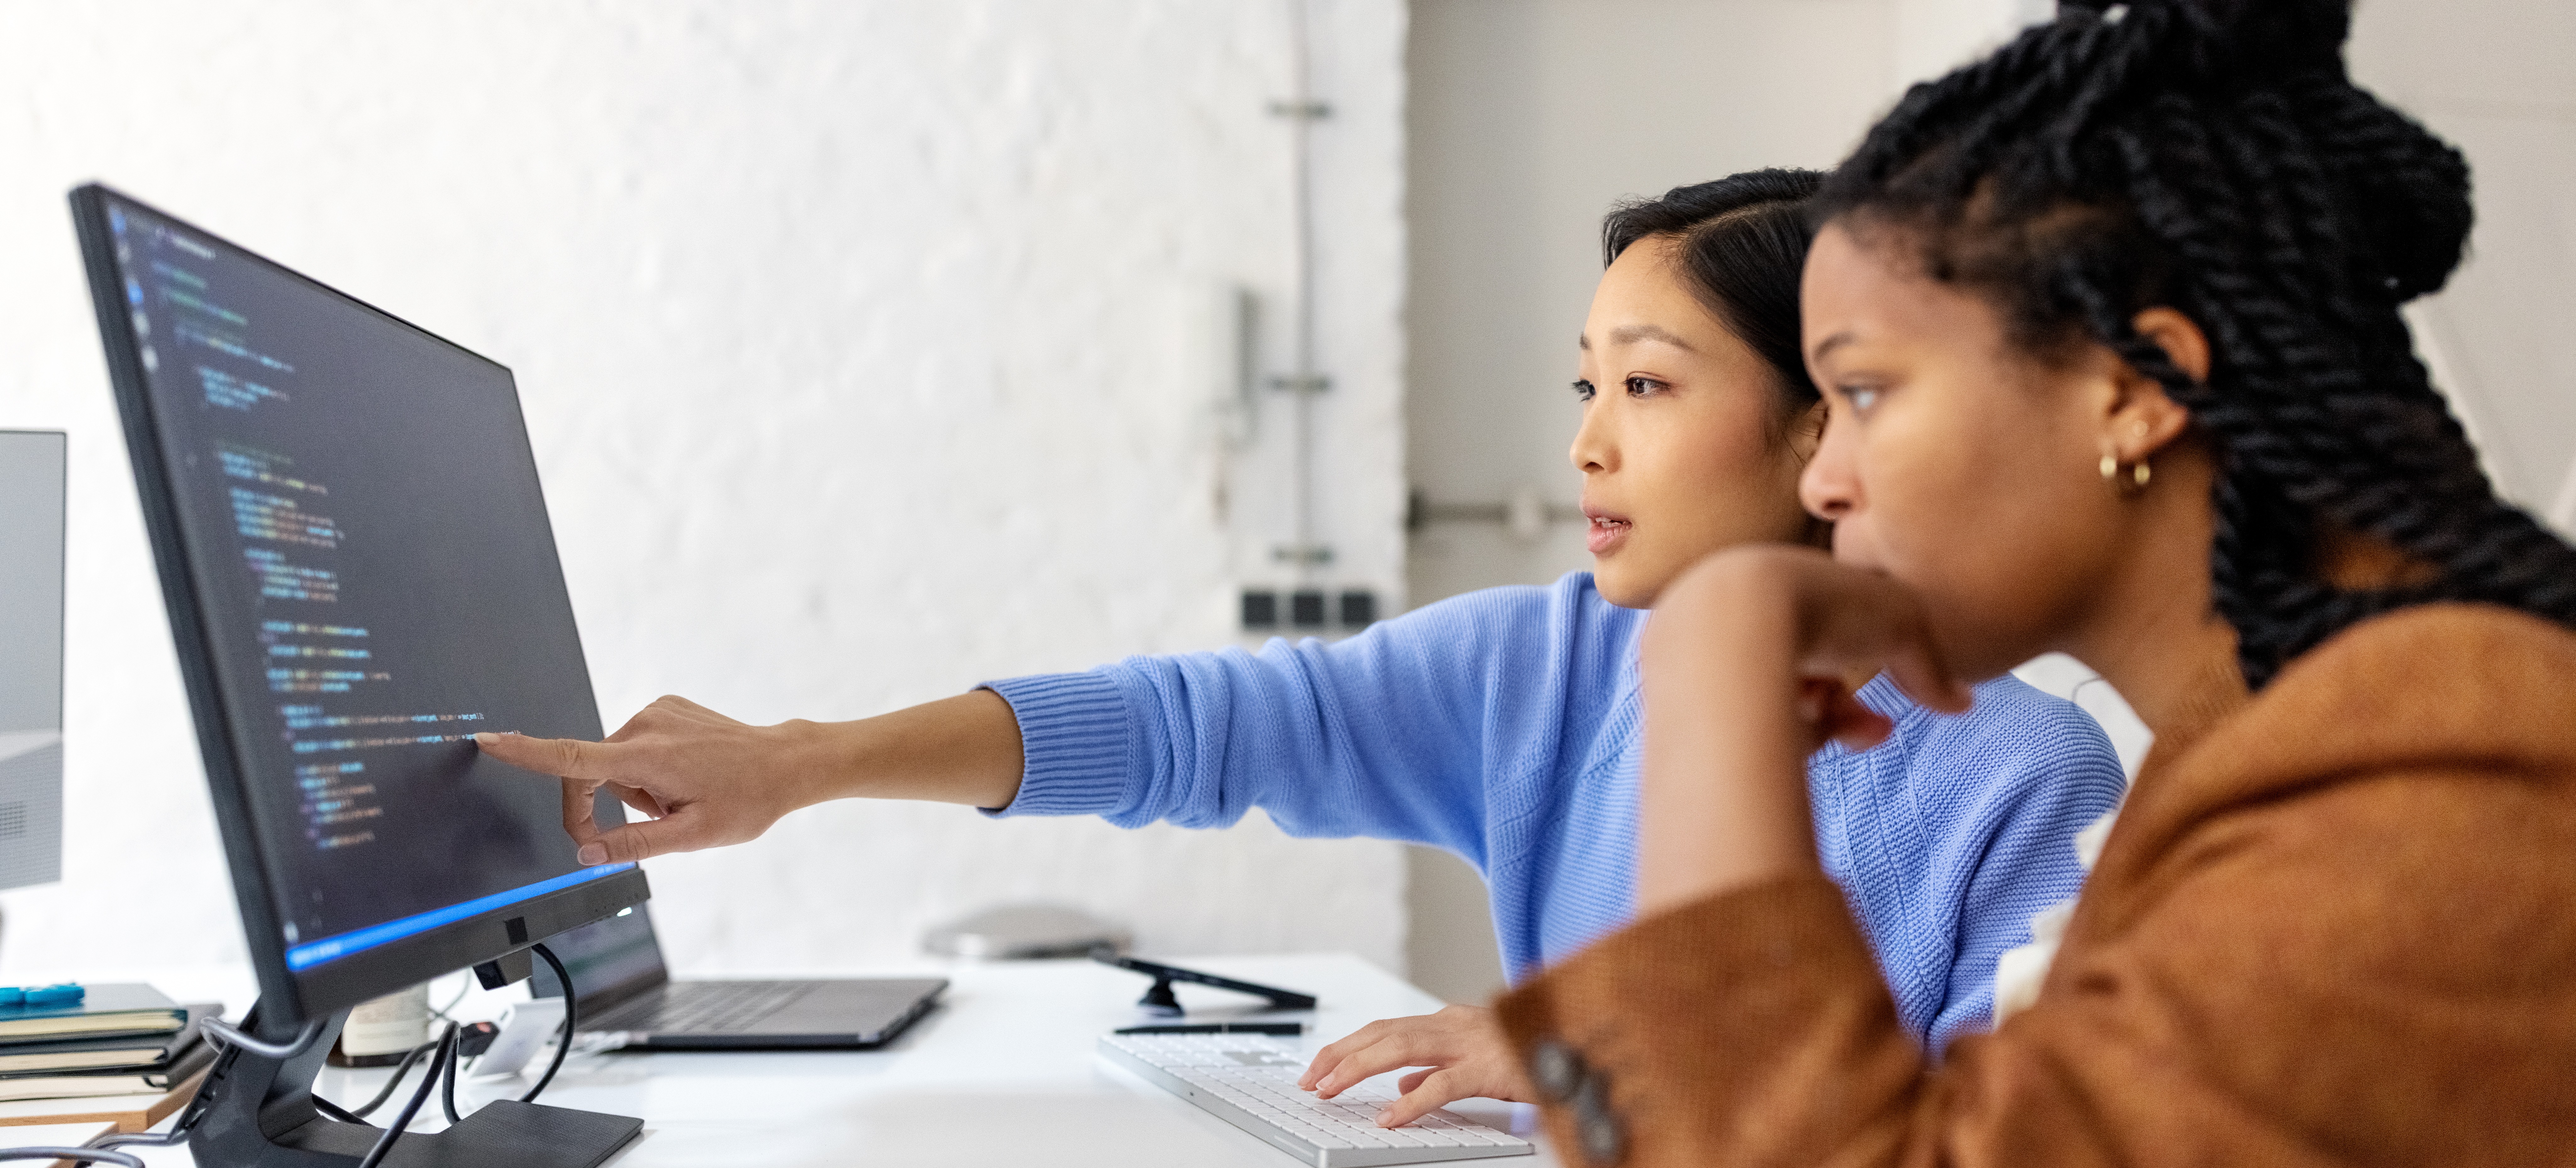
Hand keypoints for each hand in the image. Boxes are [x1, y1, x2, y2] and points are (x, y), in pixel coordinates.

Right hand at [475, 695, 836, 865]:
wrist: (785, 763)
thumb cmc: (745, 801)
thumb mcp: (690, 836)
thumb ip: (632, 844)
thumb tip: (586, 851)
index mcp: (647, 756)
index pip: (572, 757)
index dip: (527, 752)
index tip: (491, 741)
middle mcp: (645, 725)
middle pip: (591, 771)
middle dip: (609, 804)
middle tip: (657, 822)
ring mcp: (657, 712)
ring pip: (617, 762)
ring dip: (637, 788)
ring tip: (683, 796)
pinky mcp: (667, 707)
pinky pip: (637, 745)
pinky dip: (649, 767)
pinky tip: (687, 775)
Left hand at [1296, 1005, 1533, 1127]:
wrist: (1577, 1046)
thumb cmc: (1528, 1055)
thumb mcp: (1475, 1059)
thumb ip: (1435, 1068)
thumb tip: (1402, 1084)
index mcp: (1449, 1023)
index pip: (1386, 1029)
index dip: (1349, 1046)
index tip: (1320, 1067)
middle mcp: (1454, 1024)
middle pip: (1383, 1033)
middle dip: (1341, 1053)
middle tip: (1311, 1078)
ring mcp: (1471, 1043)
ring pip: (1401, 1047)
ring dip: (1359, 1067)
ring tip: (1330, 1088)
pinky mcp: (1490, 1068)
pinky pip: (1442, 1084)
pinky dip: (1412, 1101)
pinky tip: (1390, 1116)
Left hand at [1637, 546, 1971, 913]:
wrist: (1729, 623)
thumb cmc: (1820, 608)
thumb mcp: (1901, 626)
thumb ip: (1931, 666)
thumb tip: (1961, 702)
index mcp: (1785, 582)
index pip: (1832, 635)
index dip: (1867, 676)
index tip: (1884, 718)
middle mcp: (1737, 612)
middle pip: (1801, 674)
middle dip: (1843, 710)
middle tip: (1870, 734)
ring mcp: (1701, 652)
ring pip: (1770, 701)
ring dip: (1812, 723)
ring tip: (1826, 732)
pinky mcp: (1676, 691)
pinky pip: (1736, 723)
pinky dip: (1771, 733)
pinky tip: (1784, 739)